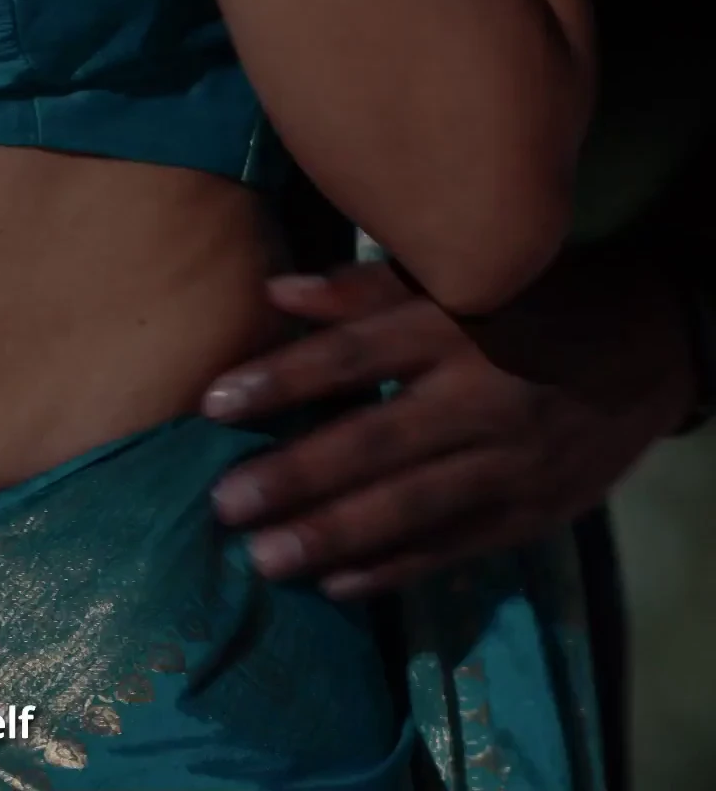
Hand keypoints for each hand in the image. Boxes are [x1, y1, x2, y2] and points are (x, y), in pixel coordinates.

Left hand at [201, 263, 693, 598]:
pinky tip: (335, 585)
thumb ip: (364, 289)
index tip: (212, 403)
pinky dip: (394, 569)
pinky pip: (454, 547)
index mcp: (456, 329)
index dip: (284, 379)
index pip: (356, 354)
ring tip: (263, 559)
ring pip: (412, 507)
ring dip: (334, 536)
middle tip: (224, 503)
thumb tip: (273, 292)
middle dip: (297, 477)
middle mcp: (484, 398)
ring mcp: (512, 462)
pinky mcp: (533, 511)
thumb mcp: (459, 282)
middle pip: (378, 441)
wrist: (655, 349)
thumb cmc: (530, 307)